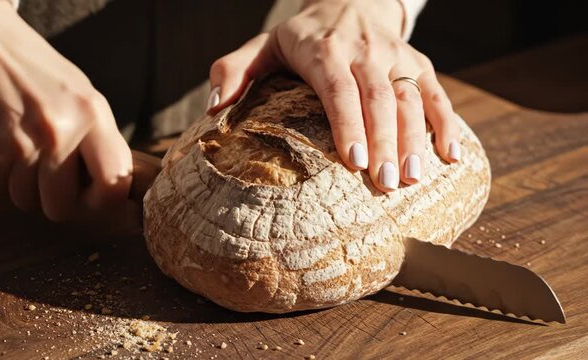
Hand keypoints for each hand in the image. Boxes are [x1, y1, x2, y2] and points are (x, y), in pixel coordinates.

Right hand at [0, 2, 132, 219]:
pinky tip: (5, 144)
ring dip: (26, 186)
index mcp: (91, 116)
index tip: (94, 194)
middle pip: (61, 207)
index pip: (112, 184)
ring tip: (27, 152)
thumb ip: (100, 140)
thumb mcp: (84, 96)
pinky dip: (2, 173)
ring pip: (26, 200)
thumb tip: (115, 186)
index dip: (104, 200)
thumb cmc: (37, 72)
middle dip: (57, 199)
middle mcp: (58, 132)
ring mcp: (19, 143)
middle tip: (54, 177)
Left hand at [207, 0, 459, 191]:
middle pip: (379, 98)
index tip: (354, 162)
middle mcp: (365, 52)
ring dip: (416, 139)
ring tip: (414, 178)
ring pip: (411, 97)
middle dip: (384, 142)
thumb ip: (235, 70)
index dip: (349, 124)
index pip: (338, 89)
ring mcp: (395, 57)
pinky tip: (451, 157)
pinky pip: (437, 93)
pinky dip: (447, 123)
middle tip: (385, 185)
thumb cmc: (302, 35)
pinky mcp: (417, 63)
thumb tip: (212, 109)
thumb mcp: (265, 44)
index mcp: (324, 51)